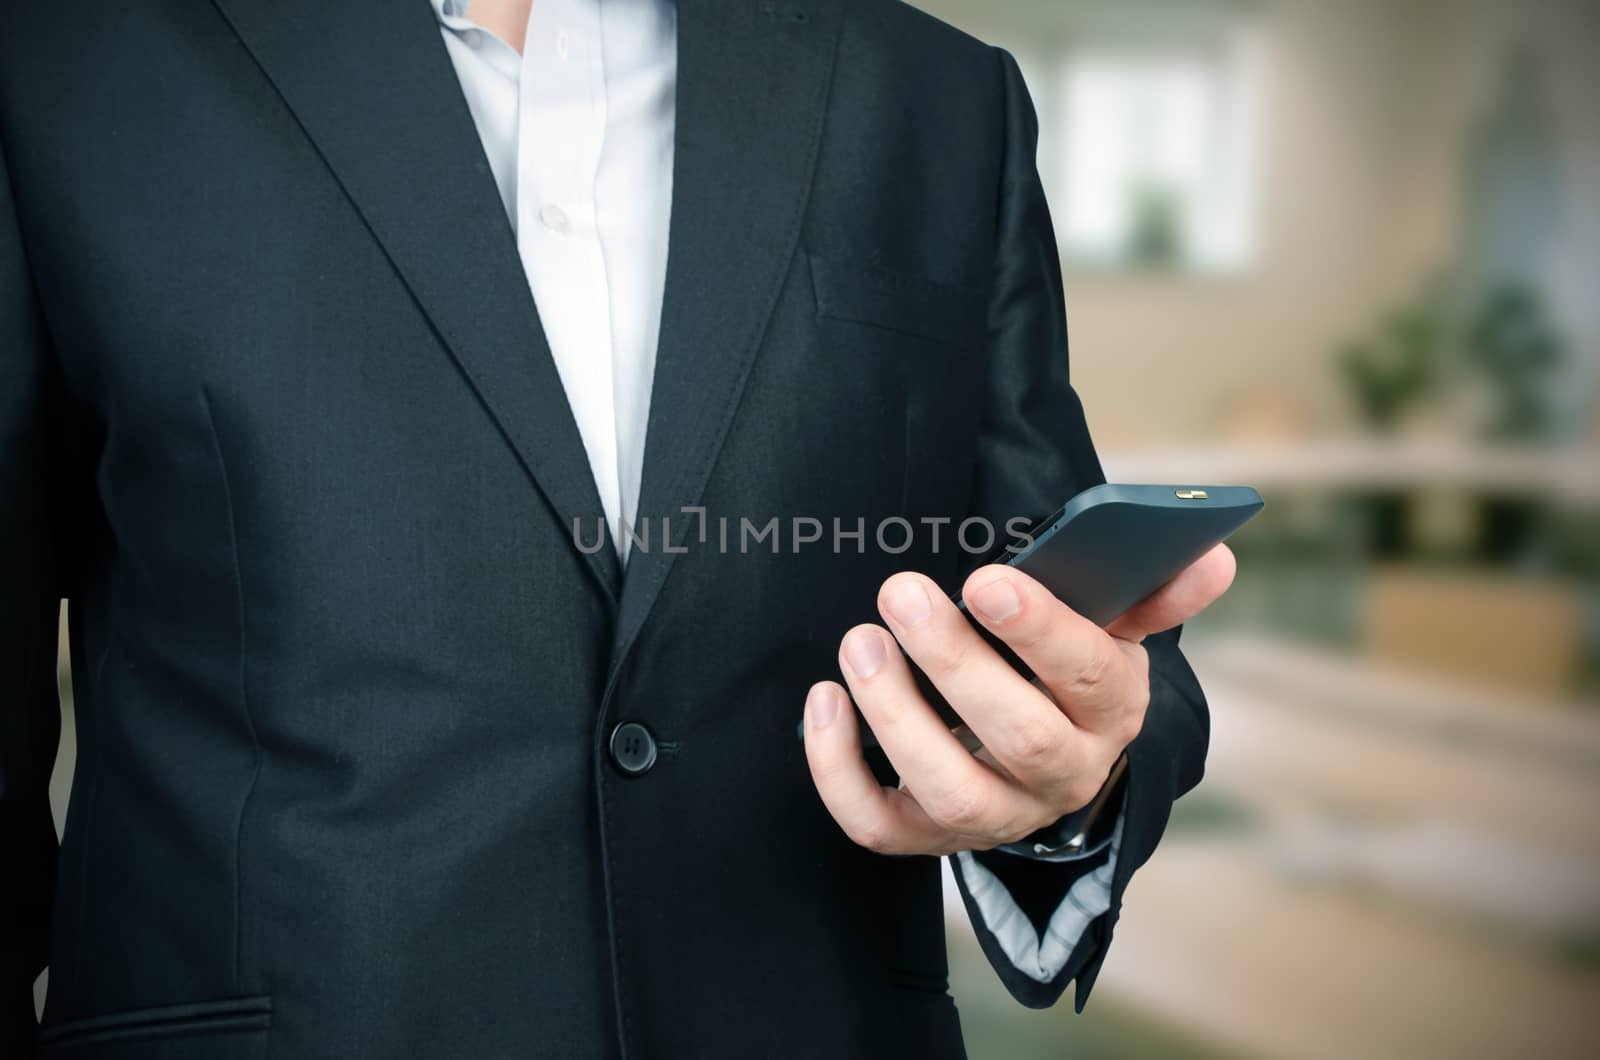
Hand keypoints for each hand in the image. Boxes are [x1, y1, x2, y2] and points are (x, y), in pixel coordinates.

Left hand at [802, 545, 1235, 854]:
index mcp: (1113, 712)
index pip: (1090, 678)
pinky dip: (839, 770)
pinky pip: (878, 825)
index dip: (1041, 631)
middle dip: (956, 664)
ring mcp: (995, 815)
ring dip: (896, 715)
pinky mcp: (927, 837)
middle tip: (901, 593)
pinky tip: (824, 700)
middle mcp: (1062, 776)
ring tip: (859, 643)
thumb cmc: (1067, 670)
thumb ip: (1155, 588)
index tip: (988, 578)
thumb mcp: (1115, 627)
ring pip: (951, 791)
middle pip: (1019, 738)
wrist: (1043, 756)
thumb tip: (1211, 556)